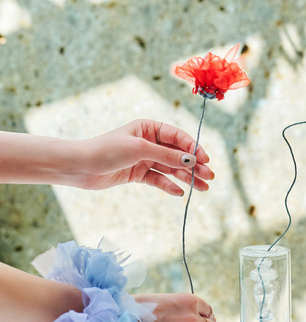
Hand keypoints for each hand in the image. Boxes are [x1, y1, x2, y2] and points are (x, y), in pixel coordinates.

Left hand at [73, 119, 213, 195]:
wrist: (79, 167)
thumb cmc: (107, 150)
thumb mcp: (140, 149)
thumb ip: (167, 155)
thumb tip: (192, 160)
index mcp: (149, 128)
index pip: (178, 137)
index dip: (193, 148)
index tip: (205, 160)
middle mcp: (149, 141)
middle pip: (178, 154)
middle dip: (194, 165)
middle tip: (210, 177)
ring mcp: (144, 158)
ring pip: (171, 168)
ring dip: (187, 178)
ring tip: (202, 188)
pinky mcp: (138, 173)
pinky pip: (159, 179)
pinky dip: (169, 186)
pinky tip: (180, 193)